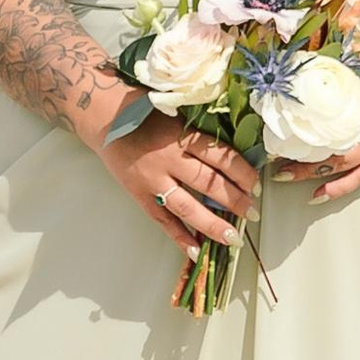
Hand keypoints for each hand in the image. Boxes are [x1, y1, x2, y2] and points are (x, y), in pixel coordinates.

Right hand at [92, 108, 258, 256]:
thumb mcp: (176, 112)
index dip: (243, 173)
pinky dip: (179, 237)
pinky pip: (162, 220)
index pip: (220, 157)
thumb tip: (231, 155)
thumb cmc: (142, 109)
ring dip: (213, 224)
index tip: (257, 185)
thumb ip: (199, 132)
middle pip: (209, 184)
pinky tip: (196, 250)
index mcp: (180, 136)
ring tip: (232, 237)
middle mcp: (168, 159)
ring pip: (188, 208)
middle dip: (236, 200)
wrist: (102, 116)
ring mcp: (152, 181)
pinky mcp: (139, 195)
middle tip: (253, 212)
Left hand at [270, 71, 359, 208]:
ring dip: (314, 175)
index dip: (304, 125)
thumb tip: (310, 67)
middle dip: (302, 157)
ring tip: (286, 176)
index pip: (330, 117)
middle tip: (274, 157)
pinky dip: (340, 187)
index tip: (279, 126)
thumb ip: (346, 72)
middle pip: (333, 150)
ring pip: (344, 169)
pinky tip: (319, 193)